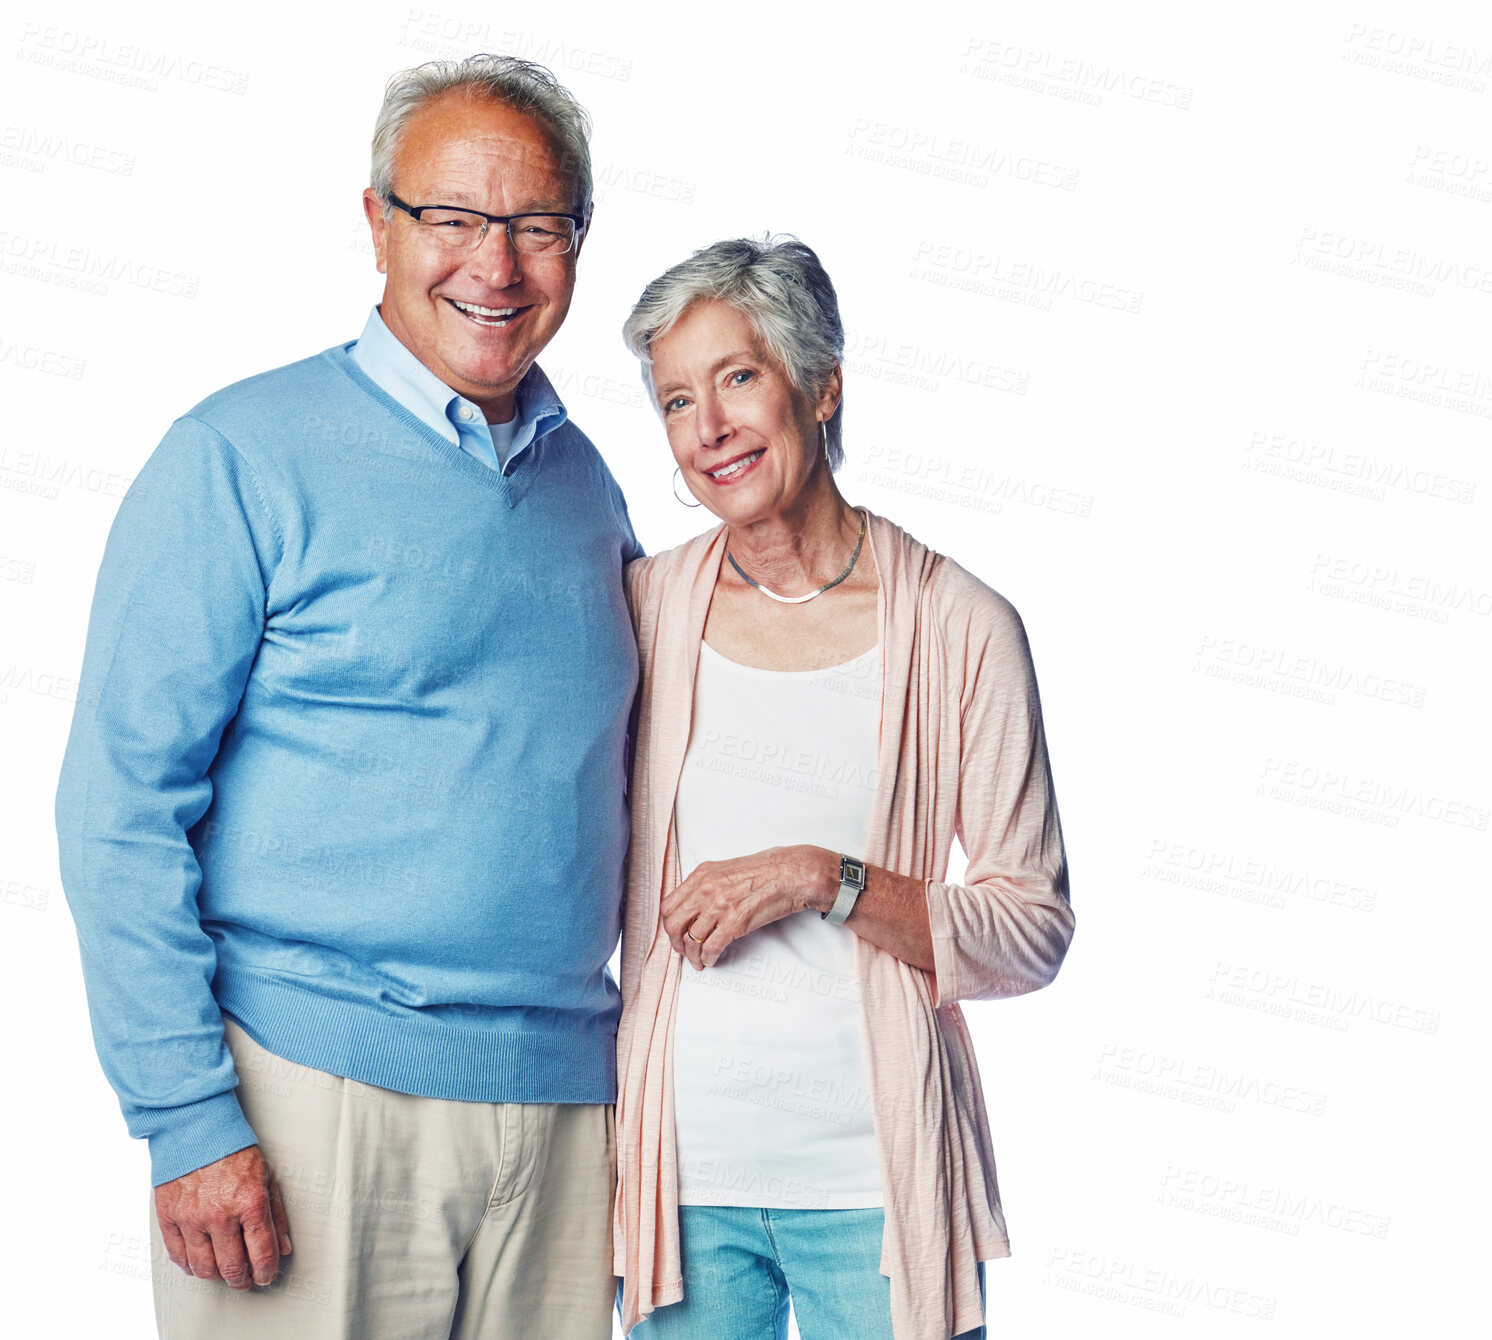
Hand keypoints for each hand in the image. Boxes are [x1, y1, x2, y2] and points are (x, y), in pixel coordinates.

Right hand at [154, 1145, 291, 1288]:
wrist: (196, 1129)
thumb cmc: (234, 1150)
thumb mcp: (266, 1176)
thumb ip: (276, 1214)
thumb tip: (283, 1247)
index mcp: (250, 1203)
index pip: (262, 1253)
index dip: (267, 1272)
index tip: (266, 1276)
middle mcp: (221, 1215)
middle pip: (232, 1268)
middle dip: (243, 1280)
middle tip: (246, 1279)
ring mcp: (192, 1219)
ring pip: (204, 1269)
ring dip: (217, 1276)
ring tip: (224, 1271)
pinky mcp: (168, 1218)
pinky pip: (178, 1256)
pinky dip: (189, 1266)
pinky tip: (199, 1262)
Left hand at [662, 845, 836, 969]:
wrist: (790, 874)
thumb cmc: (764, 871)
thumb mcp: (726, 870)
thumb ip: (706, 886)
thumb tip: (694, 907)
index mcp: (701, 876)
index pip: (668, 906)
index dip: (669, 925)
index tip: (676, 934)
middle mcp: (706, 890)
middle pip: (674, 925)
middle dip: (677, 944)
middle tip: (684, 951)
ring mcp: (719, 906)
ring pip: (691, 939)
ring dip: (692, 955)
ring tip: (699, 961)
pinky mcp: (735, 922)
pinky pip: (711, 947)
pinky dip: (708, 958)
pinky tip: (711, 960)